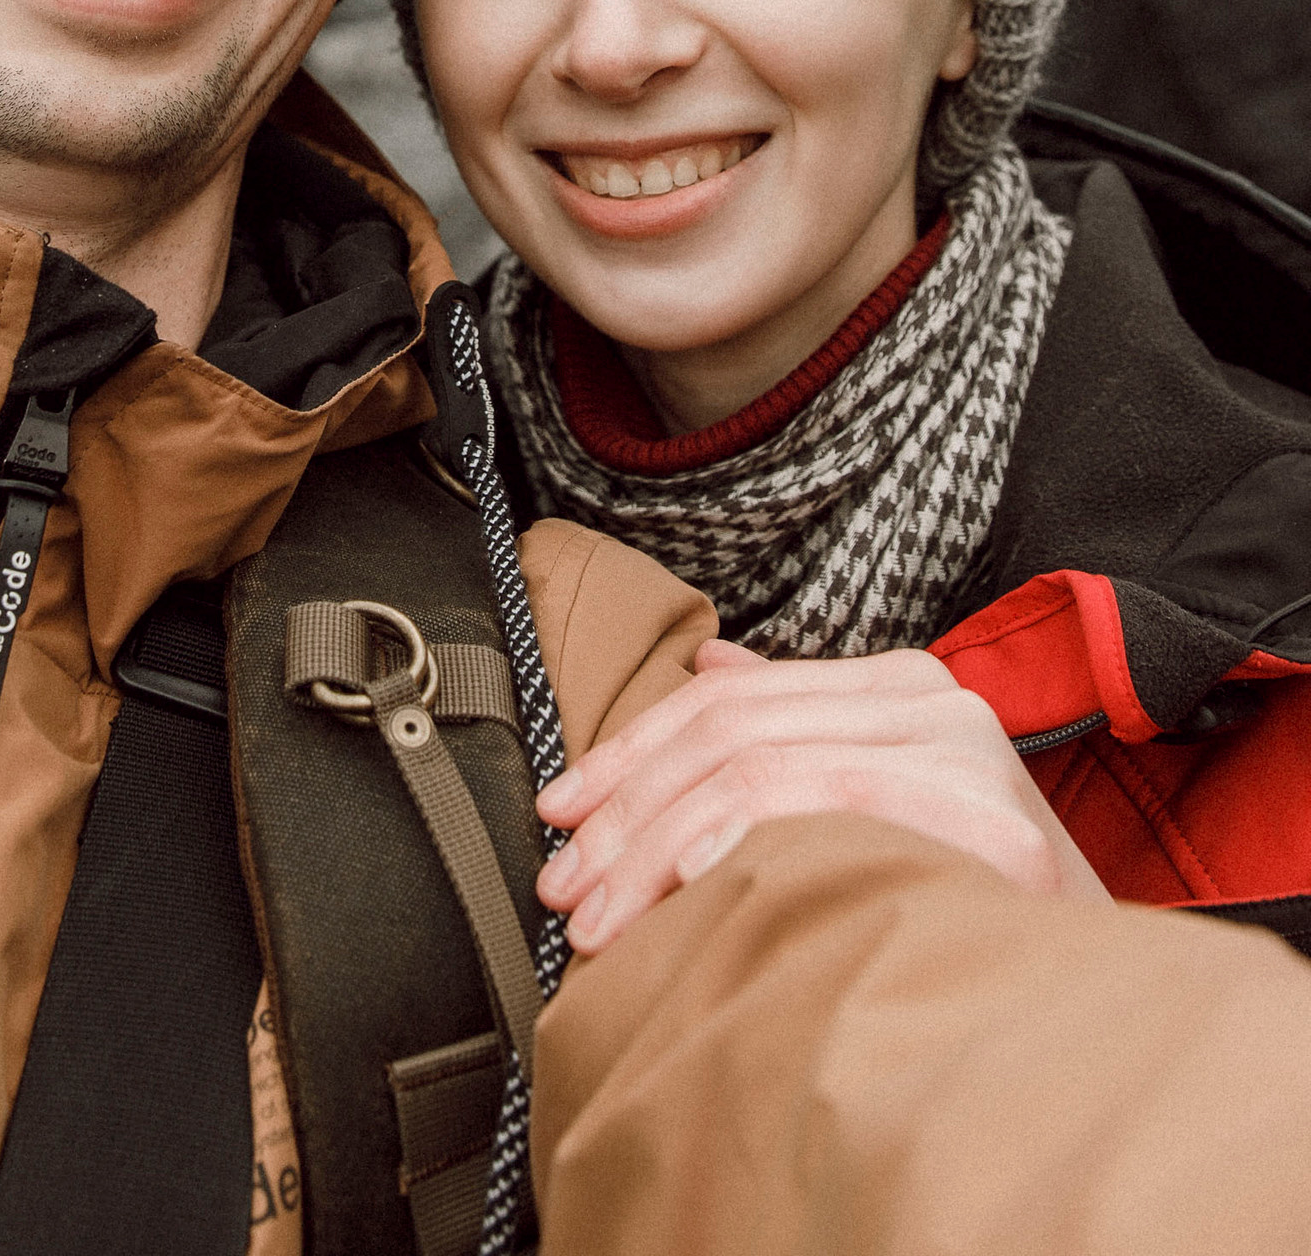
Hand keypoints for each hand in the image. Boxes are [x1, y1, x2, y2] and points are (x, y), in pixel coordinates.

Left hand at [536, 637, 1109, 950]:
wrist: (1095, 988)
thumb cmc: (972, 901)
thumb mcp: (883, 796)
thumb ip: (799, 725)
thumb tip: (707, 666)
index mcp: (897, 684)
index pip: (723, 702)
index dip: (627, 755)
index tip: (560, 814)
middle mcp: (931, 700)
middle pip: (728, 735)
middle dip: (627, 812)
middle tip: (565, 885)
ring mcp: (961, 755)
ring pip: (756, 770)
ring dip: (659, 848)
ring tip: (604, 919)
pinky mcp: (988, 824)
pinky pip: (827, 808)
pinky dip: (741, 846)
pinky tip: (691, 892)